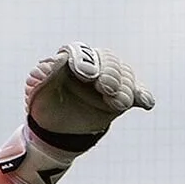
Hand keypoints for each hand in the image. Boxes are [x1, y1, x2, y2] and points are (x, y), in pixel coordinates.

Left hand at [24, 44, 155, 144]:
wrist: (57, 131)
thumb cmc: (46, 107)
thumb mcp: (38, 92)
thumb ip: (46, 74)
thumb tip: (59, 59)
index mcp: (69, 60)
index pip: (80, 52)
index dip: (84, 61)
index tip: (86, 75)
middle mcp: (93, 66)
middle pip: (108, 60)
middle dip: (110, 73)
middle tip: (105, 89)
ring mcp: (109, 81)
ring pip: (124, 75)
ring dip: (125, 88)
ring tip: (118, 103)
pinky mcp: (120, 97)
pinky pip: (136, 92)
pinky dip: (142, 96)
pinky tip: (146, 103)